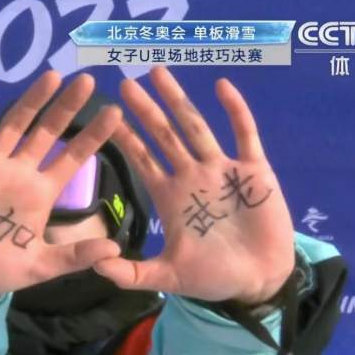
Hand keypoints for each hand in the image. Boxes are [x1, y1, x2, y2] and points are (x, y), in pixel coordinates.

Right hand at [0, 71, 122, 302]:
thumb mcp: (39, 267)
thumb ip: (74, 257)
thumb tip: (114, 248)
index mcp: (40, 193)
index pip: (73, 158)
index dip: (93, 136)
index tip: (116, 114)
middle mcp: (18, 172)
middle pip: (47, 132)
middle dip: (66, 107)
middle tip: (88, 80)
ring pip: (12, 124)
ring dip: (31, 101)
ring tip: (52, 76)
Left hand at [94, 67, 294, 303]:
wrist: (259, 281)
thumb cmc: (213, 277)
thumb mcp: (168, 276)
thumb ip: (132, 273)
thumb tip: (95, 265)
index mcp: (170, 196)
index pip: (142, 159)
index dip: (125, 137)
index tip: (104, 114)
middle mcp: (192, 176)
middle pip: (164, 135)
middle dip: (145, 110)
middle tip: (126, 83)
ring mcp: (222, 169)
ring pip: (196, 126)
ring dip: (179, 101)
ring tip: (159, 73)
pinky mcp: (253, 170)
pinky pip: (244, 134)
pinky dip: (235, 110)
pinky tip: (222, 86)